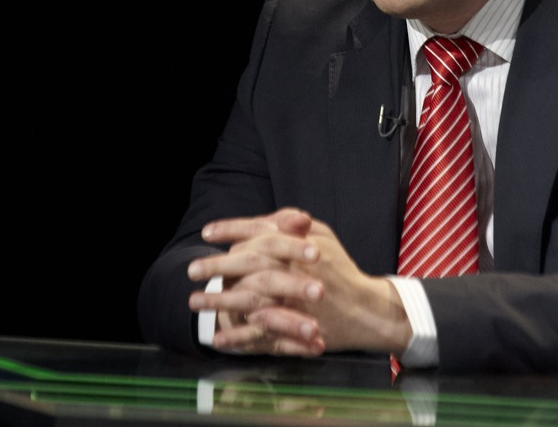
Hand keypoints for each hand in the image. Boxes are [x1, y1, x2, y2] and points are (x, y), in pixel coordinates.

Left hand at [187, 209, 412, 356]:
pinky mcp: (295, 329)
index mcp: (300, 246)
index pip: (260, 232)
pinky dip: (238, 337)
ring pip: (250, 299)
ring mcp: (294, 302)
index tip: (208, 232)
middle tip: (191, 269)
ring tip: (195, 302)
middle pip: (249, 265)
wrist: (366, 310)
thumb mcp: (323, 235)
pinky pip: (261, 333)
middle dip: (217, 266)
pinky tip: (219, 338)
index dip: (232, 229)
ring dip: (220, 302)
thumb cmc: (342, 269)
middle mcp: (296, 271)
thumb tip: (265, 219)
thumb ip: (293, 224)